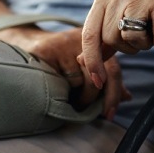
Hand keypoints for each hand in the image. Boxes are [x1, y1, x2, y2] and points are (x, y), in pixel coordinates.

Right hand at [5, 26, 129, 118]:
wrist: (26, 43)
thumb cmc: (59, 61)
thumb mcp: (85, 70)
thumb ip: (106, 81)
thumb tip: (127, 96)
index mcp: (98, 43)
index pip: (114, 70)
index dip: (114, 93)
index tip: (110, 114)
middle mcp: (87, 39)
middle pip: (103, 73)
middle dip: (99, 98)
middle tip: (91, 112)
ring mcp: (67, 42)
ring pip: (83, 80)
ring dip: (79, 97)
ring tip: (69, 98)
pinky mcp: (48, 49)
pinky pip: (62, 79)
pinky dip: (61, 91)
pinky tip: (55, 88)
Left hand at [80, 0, 153, 88]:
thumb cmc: (150, 0)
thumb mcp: (122, 13)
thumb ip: (102, 36)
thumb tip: (82, 60)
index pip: (89, 33)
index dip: (92, 61)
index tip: (98, 81)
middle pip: (112, 39)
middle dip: (127, 48)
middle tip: (142, 37)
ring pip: (132, 38)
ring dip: (145, 44)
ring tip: (153, 31)